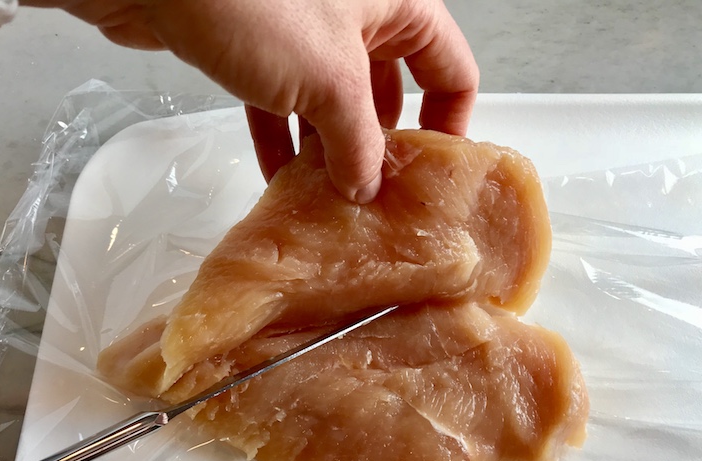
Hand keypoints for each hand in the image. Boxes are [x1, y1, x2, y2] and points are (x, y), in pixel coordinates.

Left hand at [22, 0, 478, 201]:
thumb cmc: (252, 2)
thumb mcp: (330, 82)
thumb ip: (358, 142)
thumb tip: (365, 187)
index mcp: (397, 5)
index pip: (448, 68)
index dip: (448, 124)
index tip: (434, 176)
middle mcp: (357, 14)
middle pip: (388, 90)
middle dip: (379, 145)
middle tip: (374, 197)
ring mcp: (305, 30)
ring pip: (332, 101)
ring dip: (329, 150)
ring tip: (328, 200)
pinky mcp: (257, 45)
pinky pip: (284, 100)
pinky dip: (283, 137)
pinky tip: (279, 179)